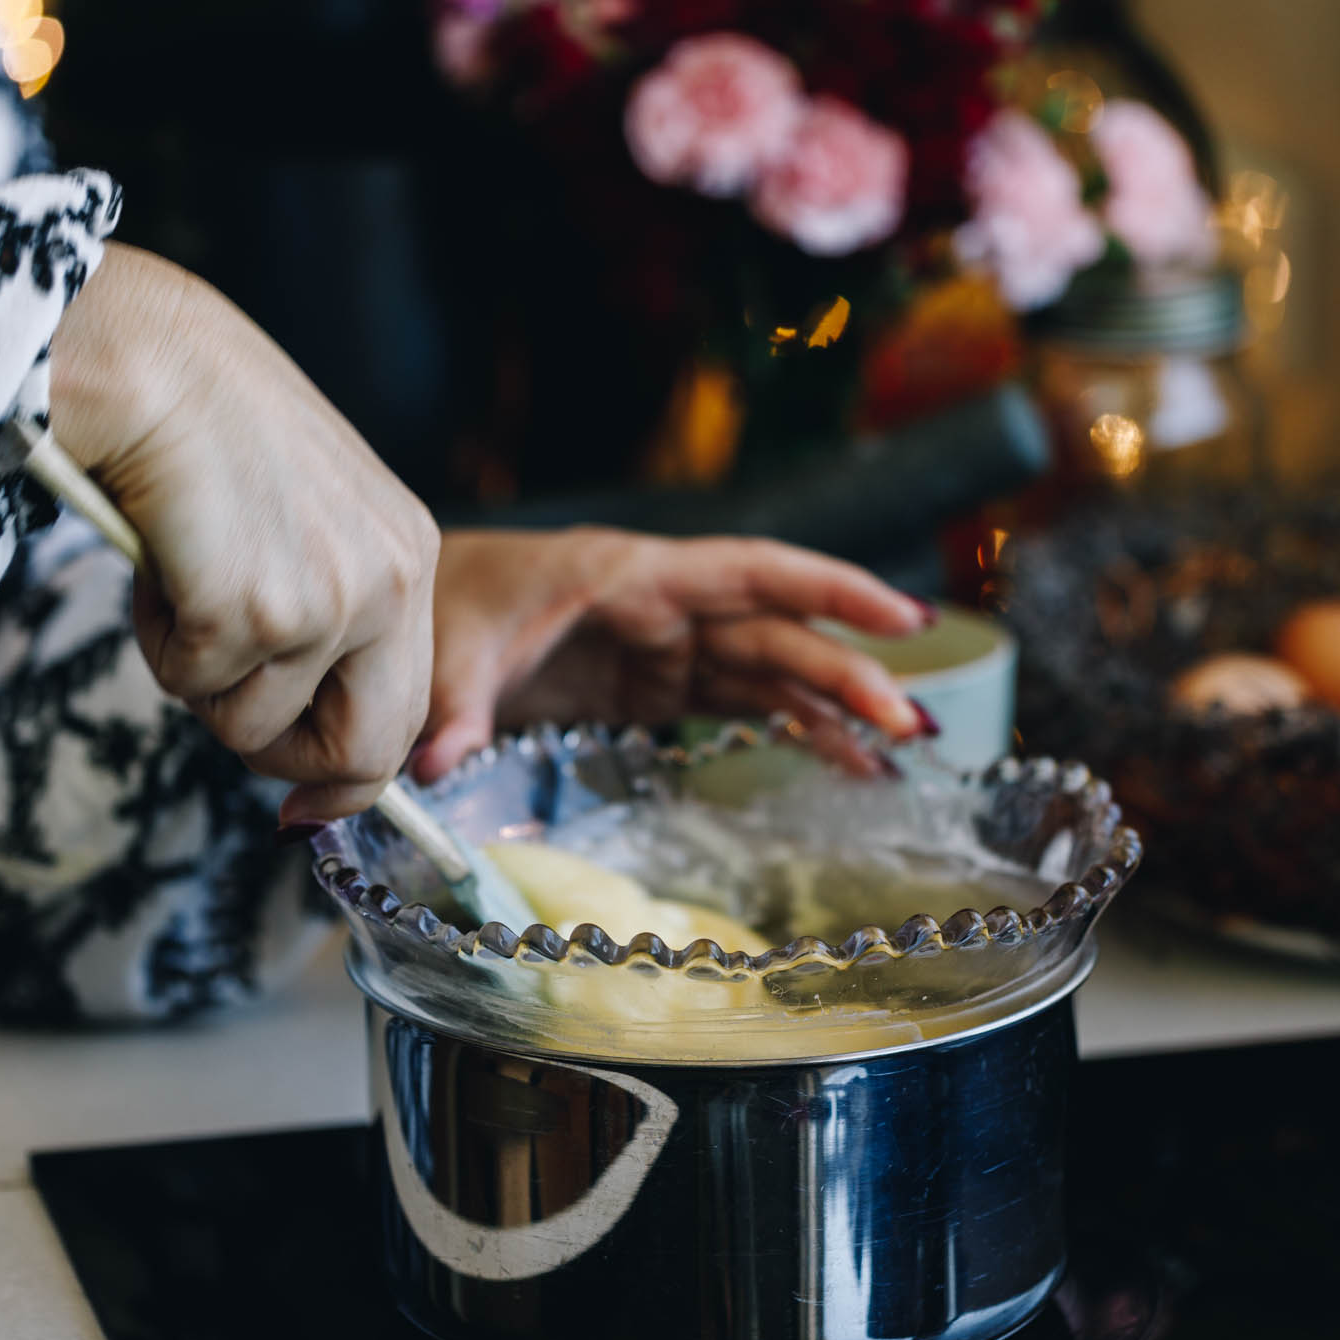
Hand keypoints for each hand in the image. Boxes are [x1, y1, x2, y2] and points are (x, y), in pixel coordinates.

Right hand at [50, 244, 439, 823]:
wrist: (157, 362)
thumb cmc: (214, 427)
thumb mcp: (310, 519)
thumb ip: (325, 608)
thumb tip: (295, 732)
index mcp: (412, 555)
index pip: (406, 712)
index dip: (349, 777)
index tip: (303, 807)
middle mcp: (391, 583)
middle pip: (363, 751)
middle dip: (283, 761)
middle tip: (226, 718)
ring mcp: (328, 602)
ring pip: (249, 723)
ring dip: (197, 672)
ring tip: (185, 577)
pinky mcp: (255, 611)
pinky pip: (191, 686)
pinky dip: (159, 638)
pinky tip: (163, 562)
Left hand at [412, 526, 930, 781]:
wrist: (426, 609)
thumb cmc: (445, 607)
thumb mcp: (445, 655)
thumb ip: (452, 709)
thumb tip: (433, 766)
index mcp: (629, 576)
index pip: (750, 573)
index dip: (829, 590)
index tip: (900, 616)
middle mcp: (665, 606)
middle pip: (776, 632)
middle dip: (847, 673)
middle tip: (913, 725)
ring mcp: (668, 646)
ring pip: (773, 669)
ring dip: (837, 706)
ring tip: (902, 750)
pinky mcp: (658, 686)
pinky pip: (742, 703)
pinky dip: (796, 729)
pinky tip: (849, 763)